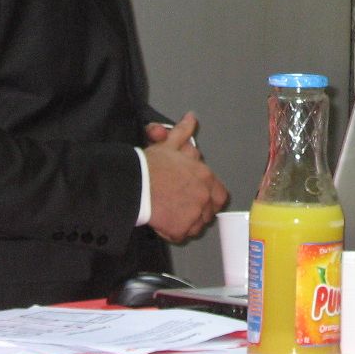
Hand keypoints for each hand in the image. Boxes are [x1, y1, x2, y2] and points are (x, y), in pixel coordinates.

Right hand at [144, 112, 228, 241]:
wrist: (134, 185)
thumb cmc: (151, 165)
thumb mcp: (168, 144)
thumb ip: (183, 132)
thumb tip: (191, 117)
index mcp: (205, 176)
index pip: (220, 194)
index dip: (210, 197)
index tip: (198, 197)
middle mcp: (204, 196)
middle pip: (209, 212)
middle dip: (199, 211)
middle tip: (182, 207)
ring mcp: (194, 214)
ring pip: (196, 225)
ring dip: (187, 222)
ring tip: (171, 213)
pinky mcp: (181, 229)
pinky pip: (182, 235)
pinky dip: (174, 233)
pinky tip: (164, 223)